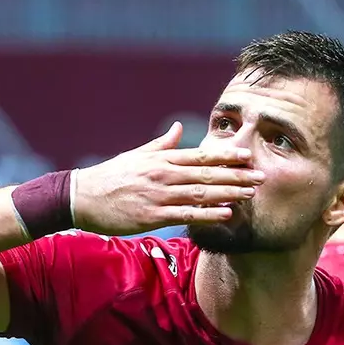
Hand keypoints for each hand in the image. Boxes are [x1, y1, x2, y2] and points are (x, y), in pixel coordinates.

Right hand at [73, 121, 264, 234]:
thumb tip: (179, 129)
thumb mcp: (136, 155)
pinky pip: (187, 215)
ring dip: (229, 194)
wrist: (82, 197)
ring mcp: (159, 195)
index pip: (201, 156)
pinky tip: (227, 214)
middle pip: (207, 175)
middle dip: (236, 175)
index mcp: (162, 159)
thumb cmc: (110, 176)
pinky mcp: (153, 216)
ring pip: (201, 194)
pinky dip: (208, 215)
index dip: (227, 156)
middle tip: (261, 177)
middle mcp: (164, 175)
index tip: (248, 156)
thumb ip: (162, 144)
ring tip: (251, 194)